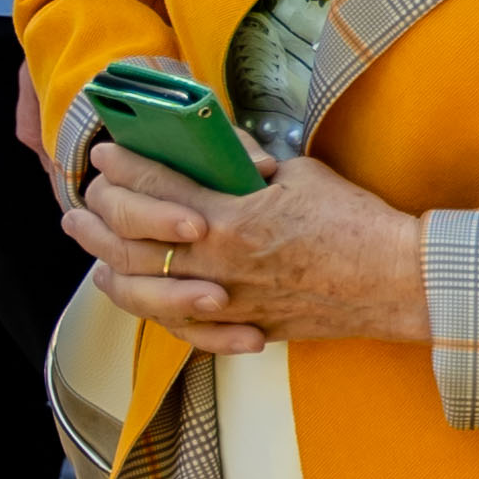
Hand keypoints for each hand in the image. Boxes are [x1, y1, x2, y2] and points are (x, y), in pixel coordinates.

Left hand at [59, 122, 432, 356]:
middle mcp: (218, 263)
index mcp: (232, 217)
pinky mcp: (243, 326)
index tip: (109, 154)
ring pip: (144, 290)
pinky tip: (133, 292)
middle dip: (98, 216)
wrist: (396, 281)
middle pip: (134, 240)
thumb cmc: (356, 224)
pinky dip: (149, 310)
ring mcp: (227, 301)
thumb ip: (249, 166)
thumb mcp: (301, 175)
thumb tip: (221, 152)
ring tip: (89, 250)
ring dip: (107, 266)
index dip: (125, 167)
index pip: (157, 187)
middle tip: (82, 200)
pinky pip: (180, 326)